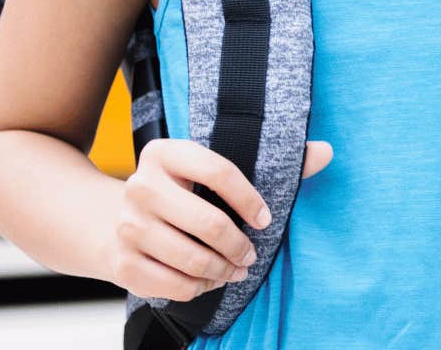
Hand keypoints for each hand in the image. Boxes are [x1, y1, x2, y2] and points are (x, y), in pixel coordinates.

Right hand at [108, 137, 331, 301]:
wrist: (114, 221)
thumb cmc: (181, 193)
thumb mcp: (211, 171)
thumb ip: (271, 161)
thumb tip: (326, 152)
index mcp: (165, 152)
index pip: (219, 171)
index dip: (250, 200)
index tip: (265, 220)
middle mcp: (140, 185)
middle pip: (209, 222)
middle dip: (240, 245)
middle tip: (252, 255)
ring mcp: (127, 225)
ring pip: (194, 259)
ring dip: (225, 270)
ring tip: (236, 268)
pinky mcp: (122, 262)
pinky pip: (176, 285)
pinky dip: (201, 288)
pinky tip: (210, 279)